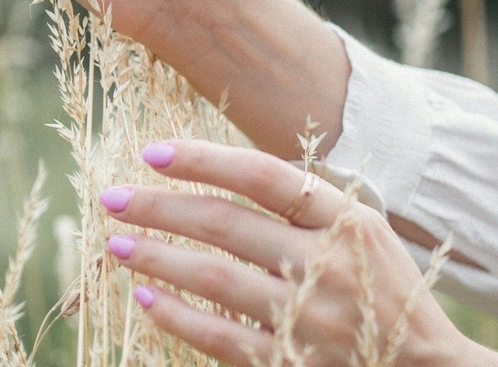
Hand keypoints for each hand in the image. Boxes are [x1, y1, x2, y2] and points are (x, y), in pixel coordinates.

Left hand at [99, 139, 497, 366]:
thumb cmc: (384, 290)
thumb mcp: (365, 231)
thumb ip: (307, 203)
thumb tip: (219, 172)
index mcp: (346, 220)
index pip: (262, 175)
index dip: (203, 159)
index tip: (151, 152)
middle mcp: (328, 263)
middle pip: (225, 224)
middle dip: (159, 207)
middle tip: (113, 198)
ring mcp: (309, 317)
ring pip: (214, 278)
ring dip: (158, 258)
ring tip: (118, 243)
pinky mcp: (291, 362)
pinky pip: (220, 336)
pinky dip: (178, 316)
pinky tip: (145, 298)